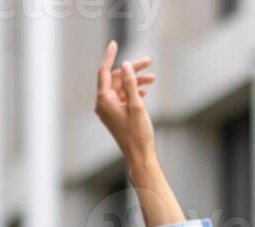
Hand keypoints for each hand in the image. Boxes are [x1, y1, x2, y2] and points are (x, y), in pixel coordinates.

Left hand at [95, 40, 157, 163]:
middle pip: (115, 79)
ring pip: (120, 88)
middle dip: (131, 70)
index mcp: (104, 100)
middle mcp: (103, 104)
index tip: (115, 43)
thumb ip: (130, 83)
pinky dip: (132, 92)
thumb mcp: (136, 105)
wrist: (139, 156)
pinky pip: (122, 98)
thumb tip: (125, 65)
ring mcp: (108, 111)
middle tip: (149, 62)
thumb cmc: (138, 133)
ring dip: (135, 81)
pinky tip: (144, 91)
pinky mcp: (115, 116)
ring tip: (152, 78)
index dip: (110, 56)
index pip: (104, 71)